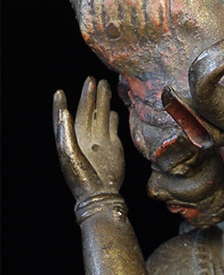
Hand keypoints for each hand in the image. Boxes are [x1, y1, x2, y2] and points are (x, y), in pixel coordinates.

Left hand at [53, 77, 123, 200]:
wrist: (101, 194)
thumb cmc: (81, 177)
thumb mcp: (69, 153)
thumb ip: (66, 132)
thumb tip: (66, 110)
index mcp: (70, 138)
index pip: (65, 116)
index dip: (61, 105)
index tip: (59, 92)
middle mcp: (85, 137)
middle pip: (86, 112)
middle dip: (88, 96)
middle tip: (92, 80)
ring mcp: (100, 141)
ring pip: (101, 116)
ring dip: (102, 102)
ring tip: (104, 85)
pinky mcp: (113, 146)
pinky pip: (112, 128)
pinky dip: (113, 118)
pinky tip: (112, 110)